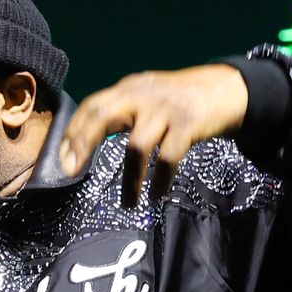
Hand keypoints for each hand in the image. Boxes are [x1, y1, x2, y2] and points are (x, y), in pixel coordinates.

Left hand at [58, 64, 249, 204]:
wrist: (229, 88)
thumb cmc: (181, 100)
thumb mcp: (149, 97)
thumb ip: (122, 112)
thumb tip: (83, 143)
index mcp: (129, 88)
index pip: (92, 106)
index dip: (73, 132)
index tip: (62, 160)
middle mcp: (143, 94)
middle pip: (103, 115)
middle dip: (83, 143)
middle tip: (73, 171)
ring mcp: (166, 108)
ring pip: (136, 146)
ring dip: (130, 180)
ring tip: (128, 203)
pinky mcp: (189, 124)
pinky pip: (168, 158)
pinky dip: (160, 181)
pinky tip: (155, 196)